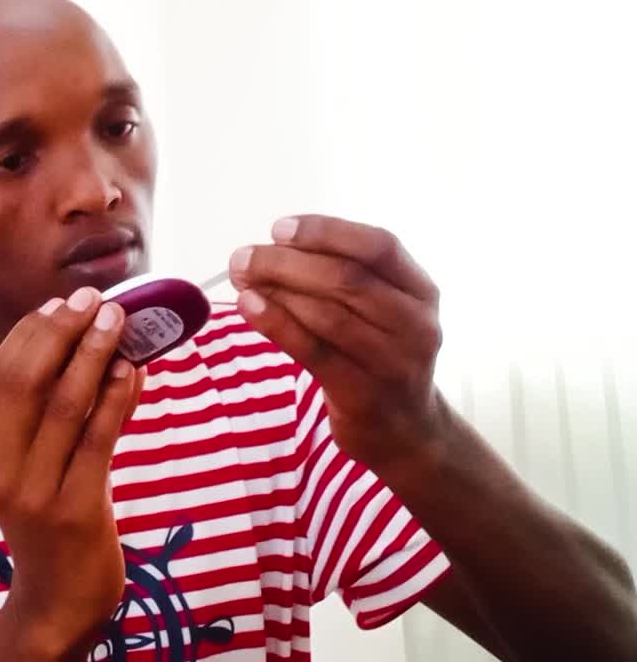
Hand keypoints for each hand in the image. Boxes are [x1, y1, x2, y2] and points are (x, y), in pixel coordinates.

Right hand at [0, 286, 145, 653]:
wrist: (58, 601)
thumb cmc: (53, 524)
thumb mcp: (36, 467)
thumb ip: (52, 416)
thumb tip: (94, 347)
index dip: (33, 331)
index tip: (65, 301)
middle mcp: (1, 467)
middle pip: (24, 379)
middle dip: (61, 331)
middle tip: (95, 301)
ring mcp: (35, 491)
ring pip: (63, 404)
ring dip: (94, 353)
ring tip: (120, 322)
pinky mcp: (75, 509)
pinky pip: (97, 439)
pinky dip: (115, 398)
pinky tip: (133, 371)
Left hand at [229, 215, 447, 472]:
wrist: (406, 433)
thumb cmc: (380, 358)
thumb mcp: (382, 313)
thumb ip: (344, 279)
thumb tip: (273, 249)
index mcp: (421, 291)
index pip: (379, 246)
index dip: (327, 231)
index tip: (279, 228)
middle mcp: (414, 323)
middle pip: (347, 278)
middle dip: (286, 262)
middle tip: (242, 257)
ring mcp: (392, 361)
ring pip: (327, 313)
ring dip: (276, 290)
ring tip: (240, 279)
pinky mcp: (362, 393)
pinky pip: (312, 351)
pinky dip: (276, 323)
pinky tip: (249, 307)